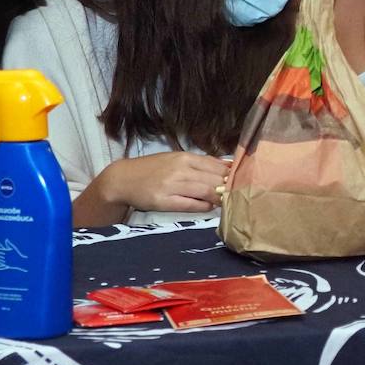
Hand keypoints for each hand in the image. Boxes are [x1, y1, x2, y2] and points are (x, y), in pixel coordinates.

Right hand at [99, 152, 230, 213]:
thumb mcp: (175, 159)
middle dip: (228, 188)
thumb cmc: (152, 169)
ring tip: (226, 202)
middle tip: (238, 195)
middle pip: (213, 179)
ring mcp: (172, 185)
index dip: (231, 175)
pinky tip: (209, 207)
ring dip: (219, 198)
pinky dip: (203, 206)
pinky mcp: (164, 201)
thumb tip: (225, 167)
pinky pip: (190, 205)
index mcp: (184, 157)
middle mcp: (180, 169)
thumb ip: (198, 163)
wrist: (123, 179)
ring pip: (205, 191)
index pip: (215, 165)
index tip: (241, 181)